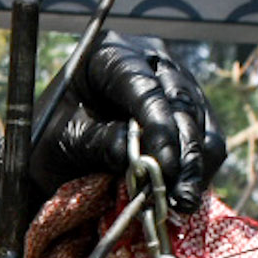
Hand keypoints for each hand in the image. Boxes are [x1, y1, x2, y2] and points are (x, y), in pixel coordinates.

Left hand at [23, 36, 226, 215]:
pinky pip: (208, 139)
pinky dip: (200, 168)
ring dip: (196, 165)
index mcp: (110, 54)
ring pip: (201, 122)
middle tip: (180, 195)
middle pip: (181, 102)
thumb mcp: (64, 141)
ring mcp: (174, 84)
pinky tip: (186, 194)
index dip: (157, 125)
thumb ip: (100, 143)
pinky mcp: (189, 114)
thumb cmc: (49, 140)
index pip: (142, 85)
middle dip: (184, 152)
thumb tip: (139, 159)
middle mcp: (149, 61)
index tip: (164, 164)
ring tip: (183, 202)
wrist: (52, 154)